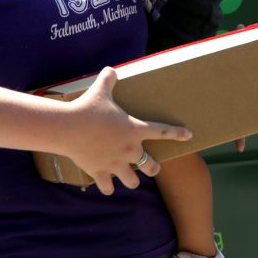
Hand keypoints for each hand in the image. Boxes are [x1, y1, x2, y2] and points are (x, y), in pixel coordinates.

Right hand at [65, 67, 191, 194]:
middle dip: (153, 167)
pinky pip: (108, 187)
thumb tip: (111, 69)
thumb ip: (109, 79)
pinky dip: (107, 187)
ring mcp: (115, 164)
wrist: (69, 127)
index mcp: (134, 130)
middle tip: (152, 166)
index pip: (162, 132)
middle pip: (150, 165)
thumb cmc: (87, 107)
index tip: (188, 135)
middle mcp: (129, 150)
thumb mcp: (101, 89)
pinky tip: (107, 185)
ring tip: (130, 178)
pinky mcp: (99, 172)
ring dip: (131, 179)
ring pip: (132, 181)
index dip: (177, 133)